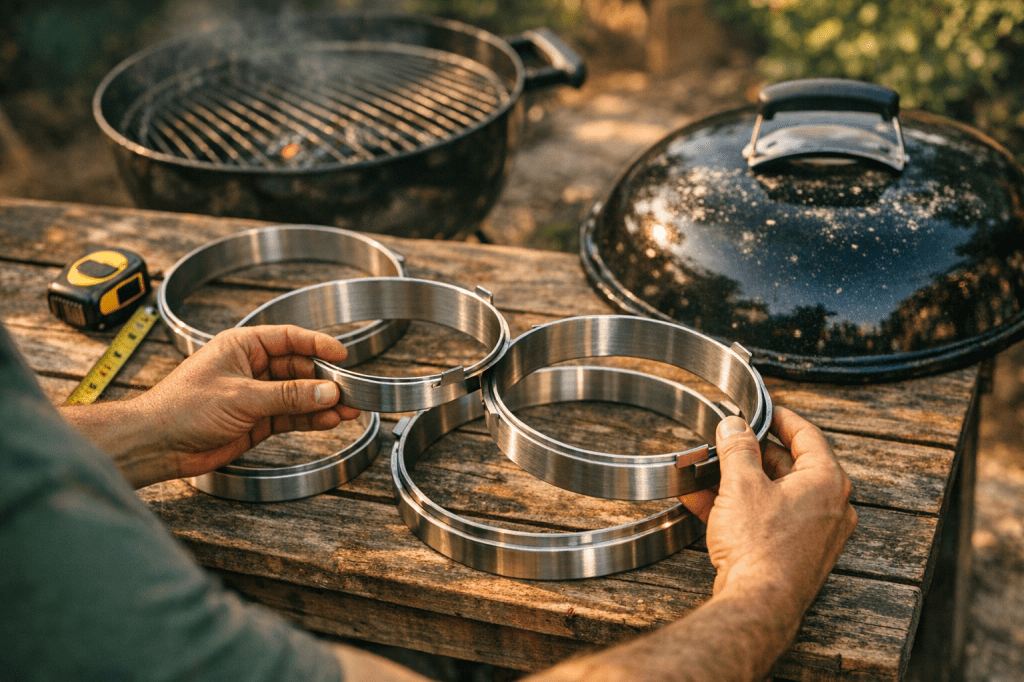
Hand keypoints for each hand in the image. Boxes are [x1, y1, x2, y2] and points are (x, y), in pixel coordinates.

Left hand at [63, 325, 359, 487]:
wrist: (158, 443)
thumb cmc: (183, 407)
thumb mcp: (242, 396)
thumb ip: (288, 395)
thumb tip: (326, 391)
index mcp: (243, 347)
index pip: (289, 338)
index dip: (317, 344)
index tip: (341, 354)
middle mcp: (252, 368)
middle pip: (299, 368)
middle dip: (324, 380)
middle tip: (349, 390)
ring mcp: (256, 395)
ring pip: (299, 395)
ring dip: (322, 402)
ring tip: (349, 408)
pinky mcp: (257, 421)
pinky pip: (291, 416)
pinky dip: (311, 419)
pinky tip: (329, 420)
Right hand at [679, 406, 857, 604]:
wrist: (758, 604)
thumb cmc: (760, 546)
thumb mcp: (741, 484)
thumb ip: (738, 448)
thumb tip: (734, 426)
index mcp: (827, 482)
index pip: (807, 435)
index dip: (781, 418)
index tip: (763, 409)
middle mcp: (829, 507)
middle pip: (788, 466)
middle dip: (749, 454)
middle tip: (725, 443)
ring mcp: (814, 533)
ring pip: (773, 494)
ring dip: (736, 482)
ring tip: (704, 473)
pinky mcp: (795, 553)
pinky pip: (766, 519)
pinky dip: (738, 508)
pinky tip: (702, 501)